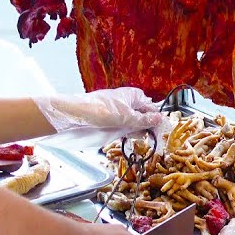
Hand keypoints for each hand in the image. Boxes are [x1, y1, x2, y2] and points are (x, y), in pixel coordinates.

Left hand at [34, 87, 162, 132]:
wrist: (74, 116)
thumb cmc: (100, 111)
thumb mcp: (126, 117)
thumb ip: (144, 120)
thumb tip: (160, 119)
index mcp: (133, 95)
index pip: (152, 108)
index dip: (156, 120)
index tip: (160, 132)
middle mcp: (127, 102)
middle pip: (143, 116)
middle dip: (146, 126)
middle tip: (148, 137)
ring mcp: (118, 112)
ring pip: (133, 124)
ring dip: (136, 132)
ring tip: (135, 137)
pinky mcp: (109, 121)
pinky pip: (123, 128)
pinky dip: (126, 133)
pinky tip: (126, 138)